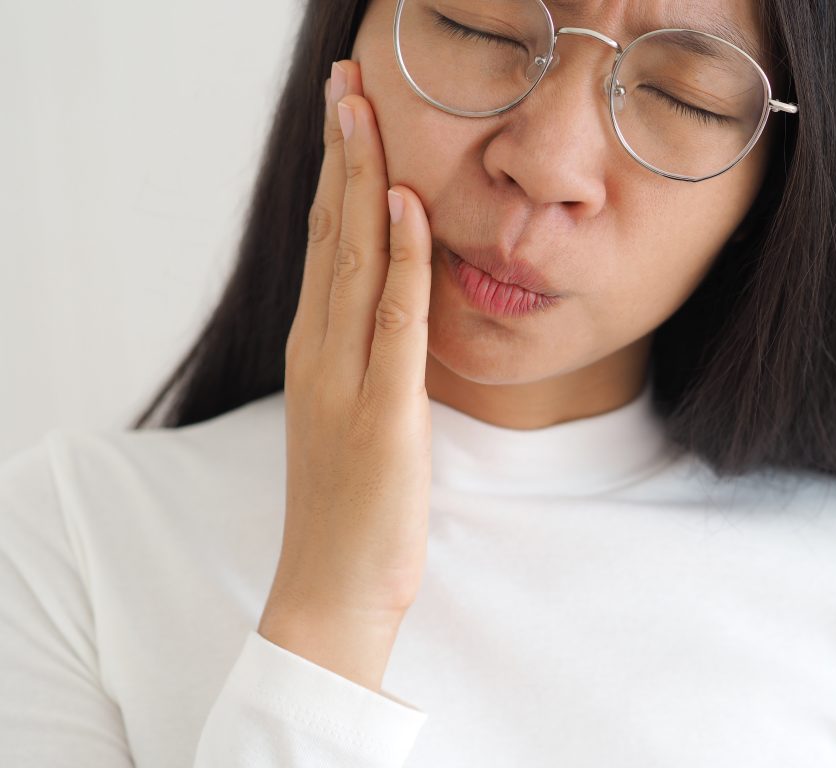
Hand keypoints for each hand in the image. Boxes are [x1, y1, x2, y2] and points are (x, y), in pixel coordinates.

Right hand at [257, 59, 432, 689]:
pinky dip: (400, 260)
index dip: (337, 174)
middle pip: (331, 233)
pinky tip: (405, 207)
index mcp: (317, 350)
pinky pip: (393, 322)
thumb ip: (367, 356)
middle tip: (345, 81)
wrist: (332, 587)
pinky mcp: (383, 413)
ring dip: (360, 180)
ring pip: (352, 260)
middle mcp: (321, 352)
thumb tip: (395, 306)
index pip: (326, 244)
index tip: (347, 114)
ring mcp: (346, 379)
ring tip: (361, 109)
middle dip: (343, 151)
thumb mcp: (354, 414)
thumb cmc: (349, 506)